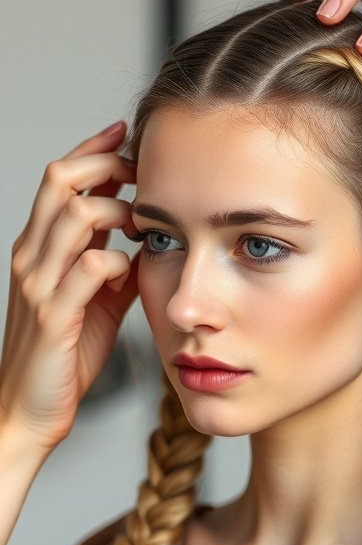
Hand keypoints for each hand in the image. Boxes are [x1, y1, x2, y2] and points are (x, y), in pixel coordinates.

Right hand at [0, 122, 139, 451]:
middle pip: (60, 181)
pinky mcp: (54, 316)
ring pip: (73, 215)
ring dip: (116, 210)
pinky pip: (89, 269)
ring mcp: (39, 284)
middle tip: (142, 172)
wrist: (29, 409)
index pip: (58, 178)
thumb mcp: (94, 300)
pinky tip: (130, 272)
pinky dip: (117, 261)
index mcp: (38, 248)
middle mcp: (31, 257)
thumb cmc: (64, 354)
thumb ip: (115, 265)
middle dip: (106, 165)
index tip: (126, 136)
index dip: (93, 150)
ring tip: (140, 223)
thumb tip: (149, 238)